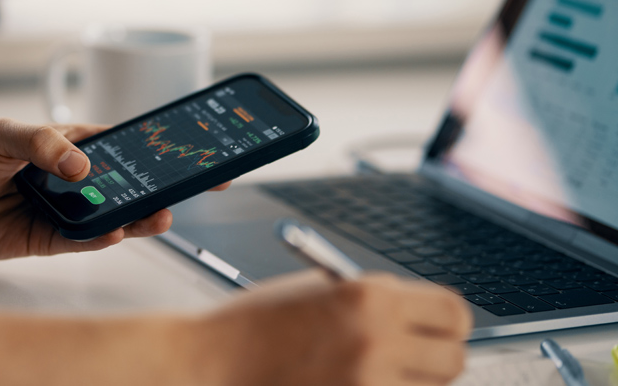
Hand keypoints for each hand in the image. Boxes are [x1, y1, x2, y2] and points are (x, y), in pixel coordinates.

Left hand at [0, 118, 229, 259]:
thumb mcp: (3, 134)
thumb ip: (43, 145)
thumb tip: (82, 166)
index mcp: (71, 144)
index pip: (124, 144)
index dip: (158, 146)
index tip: (192, 148)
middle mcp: (74, 178)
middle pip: (128, 182)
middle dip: (163, 185)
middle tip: (197, 185)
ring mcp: (65, 210)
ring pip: (113, 214)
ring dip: (139, 215)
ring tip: (161, 214)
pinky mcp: (50, 239)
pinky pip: (83, 240)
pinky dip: (102, 237)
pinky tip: (117, 231)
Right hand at [192, 270, 472, 385]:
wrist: (212, 361)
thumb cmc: (254, 323)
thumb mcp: (317, 291)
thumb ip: (372, 302)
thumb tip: (420, 321)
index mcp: (369, 297)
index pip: (454, 313)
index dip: (447, 322)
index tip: (437, 328)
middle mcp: (377, 340)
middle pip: (454, 360)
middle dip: (436, 358)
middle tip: (411, 356)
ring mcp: (368, 384)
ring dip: (410, 383)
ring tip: (371, 372)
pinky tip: (351, 383)